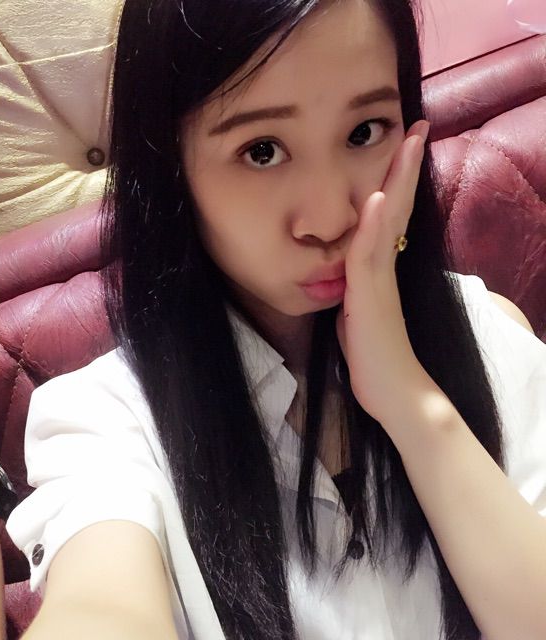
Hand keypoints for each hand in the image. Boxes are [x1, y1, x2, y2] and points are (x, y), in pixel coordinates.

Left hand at [335, 119, 430, 424]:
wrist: (393, 390)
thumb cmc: (374, 355)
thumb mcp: (358, 312)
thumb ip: (354, 286)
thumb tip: (347, 272)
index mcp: (377, 268)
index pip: (389, 215)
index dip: (396, 181)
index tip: (404, 147)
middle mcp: (382, 267)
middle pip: (395, 207)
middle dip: (404, 166)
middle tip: (418, 127)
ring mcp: (379, 280)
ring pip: (386, 221)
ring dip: (395, 181)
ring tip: (408, 142)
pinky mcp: (370, 298)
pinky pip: (368, 256)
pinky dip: (371, 226)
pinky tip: (374, 199)